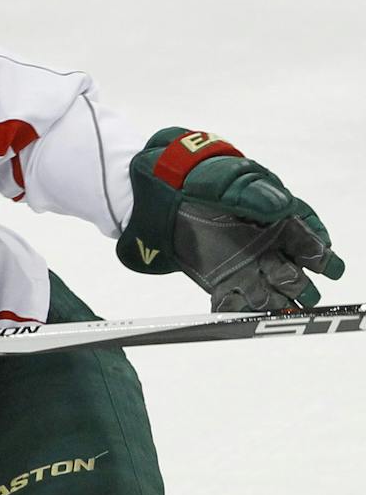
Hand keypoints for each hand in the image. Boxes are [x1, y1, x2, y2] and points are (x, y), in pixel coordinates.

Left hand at [117, 128, 345, 310]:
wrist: (168, 191)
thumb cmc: (208, 181)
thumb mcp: (232, 182)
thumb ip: (256, 195)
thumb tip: (281, 206)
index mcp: (280, 221)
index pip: (309, 241)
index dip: (320, 255)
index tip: (327, 266)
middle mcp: (269, 248)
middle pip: (292, 273)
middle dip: (296, 283)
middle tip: (293, 287)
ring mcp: (247, 266)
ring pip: (268, 291)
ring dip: (270, 302)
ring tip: (268, 307)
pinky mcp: (222, 280)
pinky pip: (233, 300)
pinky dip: (232, 309)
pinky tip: (230, 314)